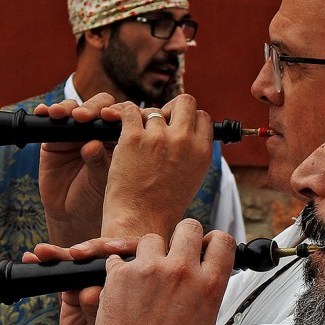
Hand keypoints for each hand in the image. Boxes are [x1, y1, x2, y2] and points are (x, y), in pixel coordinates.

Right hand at [23, 236, 137, 324]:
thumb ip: (104, 312)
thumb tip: (91, 292)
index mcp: (143, 286)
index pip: (134, 256)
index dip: (123, 248)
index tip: (113, 250)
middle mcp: (120, 283)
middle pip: (105, 255)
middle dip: (89, 250)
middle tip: (76, 253)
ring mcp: (95, 288)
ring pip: (80, 263)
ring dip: (61, 255)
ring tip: (45, 253)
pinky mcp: (72, 297)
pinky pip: (60, 276)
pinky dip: (48, 265)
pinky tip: (34, 258)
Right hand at [35, 93, 121, 247]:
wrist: (74, 215)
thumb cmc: (98, 198)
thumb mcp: (104, 181)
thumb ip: (101, 162)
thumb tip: (93, 144)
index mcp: (118, 138)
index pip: (119, 115)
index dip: (116, 112)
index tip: (111, 117)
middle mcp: (97, 131)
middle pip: (98, 106)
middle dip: (91, 108)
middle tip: (85, 117)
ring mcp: (75, 133)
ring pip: (73, 109)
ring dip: (68, 108)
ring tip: (62, 115)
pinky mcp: (54, 138)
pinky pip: (50, 121)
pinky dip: (46, 113)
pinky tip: (44, 112)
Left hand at [89, 220, 235, 324]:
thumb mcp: (204, 324)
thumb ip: (205, 290)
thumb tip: (204, 268)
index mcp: (209, 286)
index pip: (222, 239)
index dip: (212, 242)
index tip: (204, 250)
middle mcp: (182, 272)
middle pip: (188, 226)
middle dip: (182, 238)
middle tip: (174, 257)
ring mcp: (149, 270)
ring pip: (151, 239)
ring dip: (149, 254)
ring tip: (144, 280)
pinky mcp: (120, 275)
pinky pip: (120, 259)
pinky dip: (121, 272)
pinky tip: (124, 293)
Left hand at [101, 93, 214, 240]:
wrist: (139, 222)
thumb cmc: (162, 206)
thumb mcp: (191, 178)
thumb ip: (193, 152)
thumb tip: (188, 132)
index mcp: (202, 152)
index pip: (202, 116)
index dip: (188, 119)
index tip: (176, 127)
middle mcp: (184, 141)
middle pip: (184, 102)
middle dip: (171, 108)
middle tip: (159, 122)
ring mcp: (159, 138)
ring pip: (152, 110)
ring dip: (144, 120)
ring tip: (136, 139)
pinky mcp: (133, 138)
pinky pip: (129, 111)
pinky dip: (124, 116)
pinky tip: (121, 128)